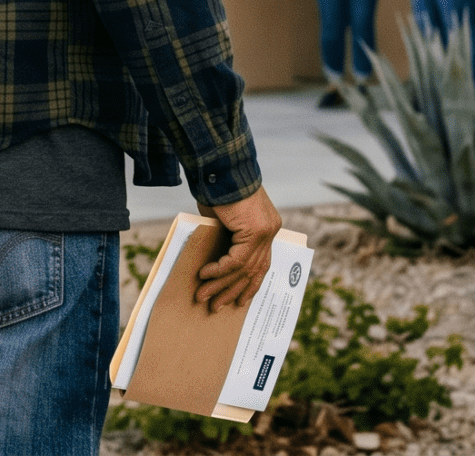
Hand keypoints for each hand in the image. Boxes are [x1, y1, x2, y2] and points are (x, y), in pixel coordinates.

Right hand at [194, 186, 282, 311]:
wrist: (220, 168)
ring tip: (204, 297)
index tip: (239, 301)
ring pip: (243, 269)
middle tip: (217, 306)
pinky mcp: (255, 231)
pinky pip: (235, 260)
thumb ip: (226, 239)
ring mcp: (266, 232)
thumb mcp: (224, 220)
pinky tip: (204, 275)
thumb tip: (216, 261)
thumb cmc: (217, 189)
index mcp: (267, 227)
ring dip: (221, 286)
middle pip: (253, 270)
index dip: (249, 284)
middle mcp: (270, 231)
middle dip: (232, 291)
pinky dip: (219, 270)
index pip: (261, 263)